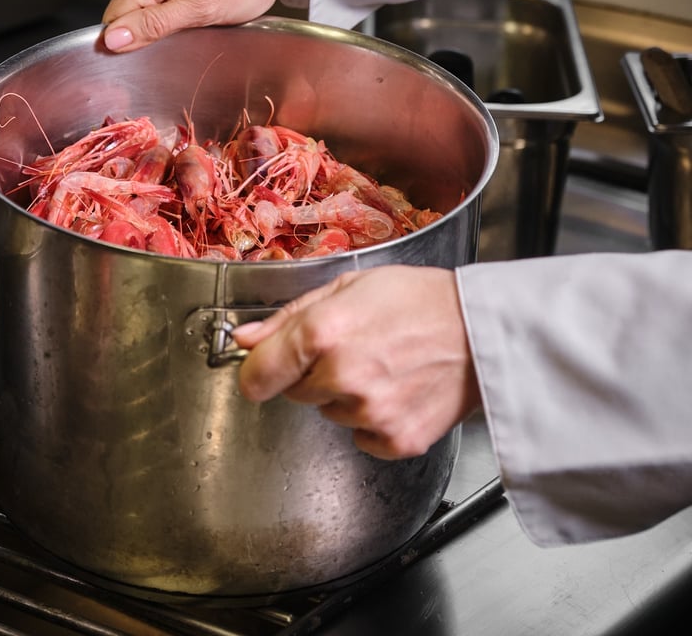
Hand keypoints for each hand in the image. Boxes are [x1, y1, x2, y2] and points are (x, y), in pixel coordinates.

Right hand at [101, 0, 311, 51]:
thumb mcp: (203, 10)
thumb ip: (153, 25)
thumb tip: (111, 40)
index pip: (113, 22)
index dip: (133, 43)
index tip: (165, 47)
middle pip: (127, 13)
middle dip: (151, 30)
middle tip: (191, 29)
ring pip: (142, 5)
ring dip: (166, 19)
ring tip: (200, 13)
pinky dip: (174, 5)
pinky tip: (199, 2)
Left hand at [234, 265, 481, 459]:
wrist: (482, 329)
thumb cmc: (419, 298)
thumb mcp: (349, 286)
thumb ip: (289, 316)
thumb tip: (245, 339)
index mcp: (325, 332)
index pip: (258, 374)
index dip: (258, 370)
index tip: (264, 368)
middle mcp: (343, 376)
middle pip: (296, 393)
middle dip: (314, 372)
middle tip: (354, 347)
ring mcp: (371, 413)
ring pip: (331, 414)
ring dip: (346, 395)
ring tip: (385, 363)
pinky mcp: (396, 440)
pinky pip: (363, 436)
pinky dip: (374, 420)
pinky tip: (399, 389)